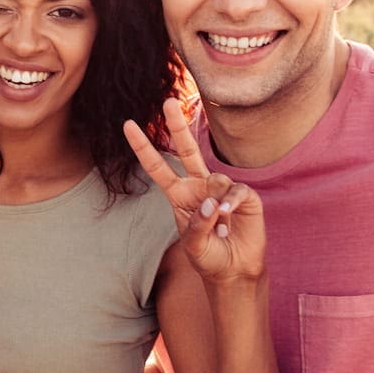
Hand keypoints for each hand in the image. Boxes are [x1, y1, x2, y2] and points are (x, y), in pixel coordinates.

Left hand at [125, 99, 265, 285]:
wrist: (233, 270)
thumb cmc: (208, 256)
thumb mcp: (193, 245)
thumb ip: (197, 224)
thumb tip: (210, 200)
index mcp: (178, 194)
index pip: (157, 167)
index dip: (143, 147)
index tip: (128, 124)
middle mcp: (198, 186)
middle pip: (186, 149)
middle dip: (178, 125)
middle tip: (168, 102)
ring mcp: (221, 189)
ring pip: (216, 180)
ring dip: (216, 207)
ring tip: (219, 229)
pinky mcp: (245, 196)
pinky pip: (236, 191)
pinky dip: (231, 203)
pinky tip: (228, 217)